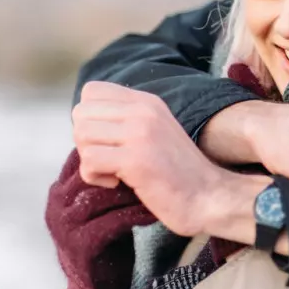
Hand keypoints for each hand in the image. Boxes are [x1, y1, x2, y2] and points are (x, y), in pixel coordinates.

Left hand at [72, 81, 224, 235]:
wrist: (208, 197)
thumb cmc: (178, 173)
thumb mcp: (154, 132)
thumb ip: (126, 121)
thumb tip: (82, 123)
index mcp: (147, 102)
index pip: (92, 91)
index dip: (90, 118)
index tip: (108, 141)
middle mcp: (143, 110)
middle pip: (81, 113)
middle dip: (86, 141)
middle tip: (108, 159)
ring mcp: (140, 133)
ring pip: (81, 134)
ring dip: (89, 160)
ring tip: (114, 172)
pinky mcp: (136, 159)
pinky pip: (89, 160)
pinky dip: (94, 177)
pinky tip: (117, 183)